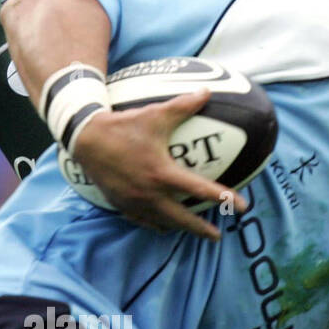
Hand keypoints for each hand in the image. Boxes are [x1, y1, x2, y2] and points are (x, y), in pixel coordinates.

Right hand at [73, 89, 246, 239]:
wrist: (86, 139)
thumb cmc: (123, 126)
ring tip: (192, 231)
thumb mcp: (155, 114)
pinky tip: (164, 226)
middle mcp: (149, 193)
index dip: (224, 199)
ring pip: (162, 223)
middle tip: (217, 236)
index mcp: (162, 173)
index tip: (242, 206)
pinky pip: (142, 221)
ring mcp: (134, 202)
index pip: (200, 191)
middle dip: (201, 230)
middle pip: (182, 219)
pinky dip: (156, 225)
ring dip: (180, 228)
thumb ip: (183, 106)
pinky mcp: (121, 204)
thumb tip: (206, 92)